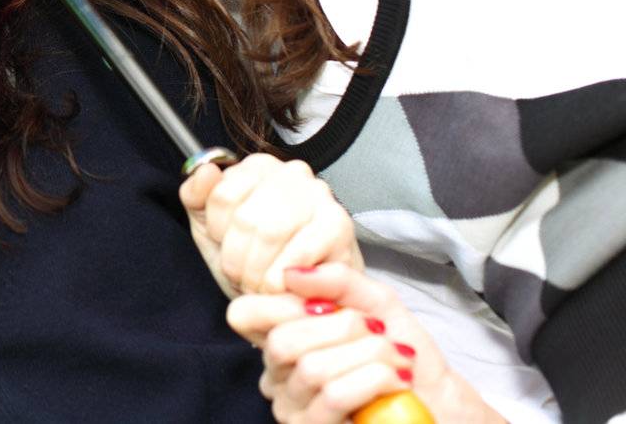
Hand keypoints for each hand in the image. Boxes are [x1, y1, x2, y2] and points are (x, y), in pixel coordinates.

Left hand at [180, 153, 360, 296]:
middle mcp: (292, 172)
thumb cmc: (256, 260)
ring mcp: (319, 195)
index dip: (219, 234)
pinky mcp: (339, 224)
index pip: (221, 195)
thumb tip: (206, 171)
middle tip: (245, 277)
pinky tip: (285, 286)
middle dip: (238, 260)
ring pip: (269, 233)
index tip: (228, 247)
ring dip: (259, 273)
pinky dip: (283, 279)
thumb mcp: (211, 228)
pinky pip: (298, 253)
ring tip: (262, 285)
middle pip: (245, 218)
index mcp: (258, 166)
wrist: (301, 299)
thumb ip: (195, 197)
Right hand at [228, 263, 505, 423]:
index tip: (334, 307)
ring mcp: (293, 411)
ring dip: (369, 356)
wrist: (439, 400)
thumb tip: (291, 274)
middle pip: (282, 342)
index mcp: (281, 340)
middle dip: (342, 328)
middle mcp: (277, 379)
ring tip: (398, 359)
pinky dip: (374, 379)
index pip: (244, 316)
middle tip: (378, 333)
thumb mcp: (374, 302)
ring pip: (313, 369)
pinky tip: (397, 381)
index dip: (283, 304)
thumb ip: (336, 282)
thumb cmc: (401, 350)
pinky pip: (335, 395)